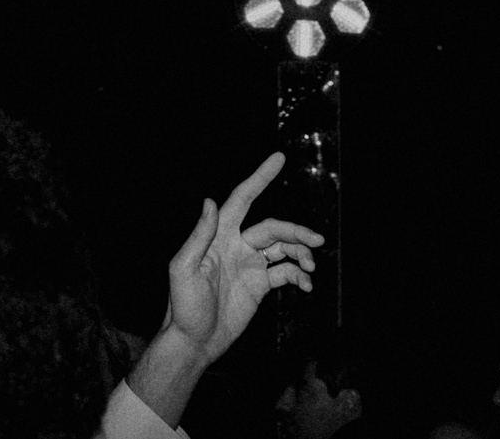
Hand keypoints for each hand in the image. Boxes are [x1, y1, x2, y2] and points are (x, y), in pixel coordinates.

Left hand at [124, 152, 324, 427]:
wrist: (194, 342)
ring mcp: (249, 265)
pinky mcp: (259, 285)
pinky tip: (305, 285)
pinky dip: (299, 275)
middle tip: (317, 239)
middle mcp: (237, 245)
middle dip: (296, 231)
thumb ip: (199, 236)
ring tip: (312, 266)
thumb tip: (208, 201)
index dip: (260, 177)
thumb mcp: (183, 269)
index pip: (242, 199)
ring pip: (283, 248)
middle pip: (273, 228)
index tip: (278, 157)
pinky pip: (285, 272)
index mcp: (219, 236)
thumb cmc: (183, 306)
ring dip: (300, 252)